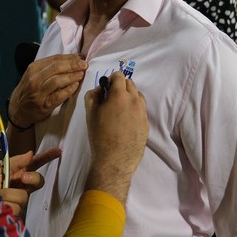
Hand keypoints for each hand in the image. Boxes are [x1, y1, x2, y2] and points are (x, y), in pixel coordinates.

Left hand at [0, 148, 60, 215]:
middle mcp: (21, 187)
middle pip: (38, 181)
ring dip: (8, 193)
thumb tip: (31, 154)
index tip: (58, 151)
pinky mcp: (14, 214)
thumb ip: (16, 162)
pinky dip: (4, 204)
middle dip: (33, 178)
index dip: (47, 157)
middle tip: (23, 177)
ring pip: (23, 196)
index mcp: (18, 173)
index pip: (35, 164)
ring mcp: (18, 201)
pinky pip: (14, 207)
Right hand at [8, 54, 87, 128]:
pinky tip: (76, 86)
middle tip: (84, 65)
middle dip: (73, 65)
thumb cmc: (29, 90)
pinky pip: (58, 95)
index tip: (81, 57)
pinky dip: (68, 90)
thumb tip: (72, 59)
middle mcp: (35, 79)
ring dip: (72, 76)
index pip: (54, 59)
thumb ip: (49, 67)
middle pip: (57, 68)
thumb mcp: (34, 74)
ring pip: (57, 81)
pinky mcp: (44, 104)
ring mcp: (39, 92)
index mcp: (33, 68)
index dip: (70, 57)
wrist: (18, 109)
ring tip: (81, 74)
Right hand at [84, 71, 147, 204]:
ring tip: (119, 110)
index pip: (119, 76)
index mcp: (120, 95)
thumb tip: (101, 89)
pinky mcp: (147, 123)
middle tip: (111, 98)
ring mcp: (143, 112)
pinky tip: (125, 122)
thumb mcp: (90, 112)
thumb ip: (93, 94)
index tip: (106, 87)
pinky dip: (134, 109)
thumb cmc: (99, 135)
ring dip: (129, 97)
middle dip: (120, 86)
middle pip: (130, 83)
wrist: (114, 160)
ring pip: (138, 95)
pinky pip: (141, 109)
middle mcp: (135, 100)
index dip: (111, 79)